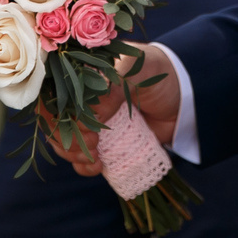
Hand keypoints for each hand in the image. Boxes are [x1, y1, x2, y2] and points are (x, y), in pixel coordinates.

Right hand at [40, 43, 181, 175]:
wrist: (186, 96)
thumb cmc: (159, 72)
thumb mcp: (137, 69)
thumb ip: (112, 84)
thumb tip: (90, 114)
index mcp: (81, 70)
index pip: (52, 92)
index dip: (59, 114)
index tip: (84, 128)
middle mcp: (80, 95)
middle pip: (53, 119)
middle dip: (66, 138)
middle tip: (93, 145)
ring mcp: (89, 118)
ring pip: (62, 140)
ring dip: (72, 154)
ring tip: (95, 160)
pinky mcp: (100, 139)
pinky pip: (80, 156)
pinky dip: (81, 165)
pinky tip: (96, 168)